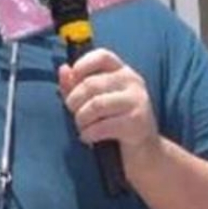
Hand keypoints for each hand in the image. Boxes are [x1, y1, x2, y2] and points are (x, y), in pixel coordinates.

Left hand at [58, 49, 159, 168]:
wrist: (144, 152)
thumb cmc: (114, 121)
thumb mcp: (93, 99)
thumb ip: (75, 84)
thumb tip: (63, 69)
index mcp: (122, 71)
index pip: (102, 56)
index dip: (82, 64)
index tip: (72, 79)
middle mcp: (132, 82)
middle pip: (91, 84)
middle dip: (74, 101)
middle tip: (74, 113)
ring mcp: (137, 101)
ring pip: (95, 105)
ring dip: (81, 119)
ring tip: (82, 127)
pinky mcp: (137, 122)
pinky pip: (103, 125)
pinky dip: (89, 133)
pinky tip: (88, 137)